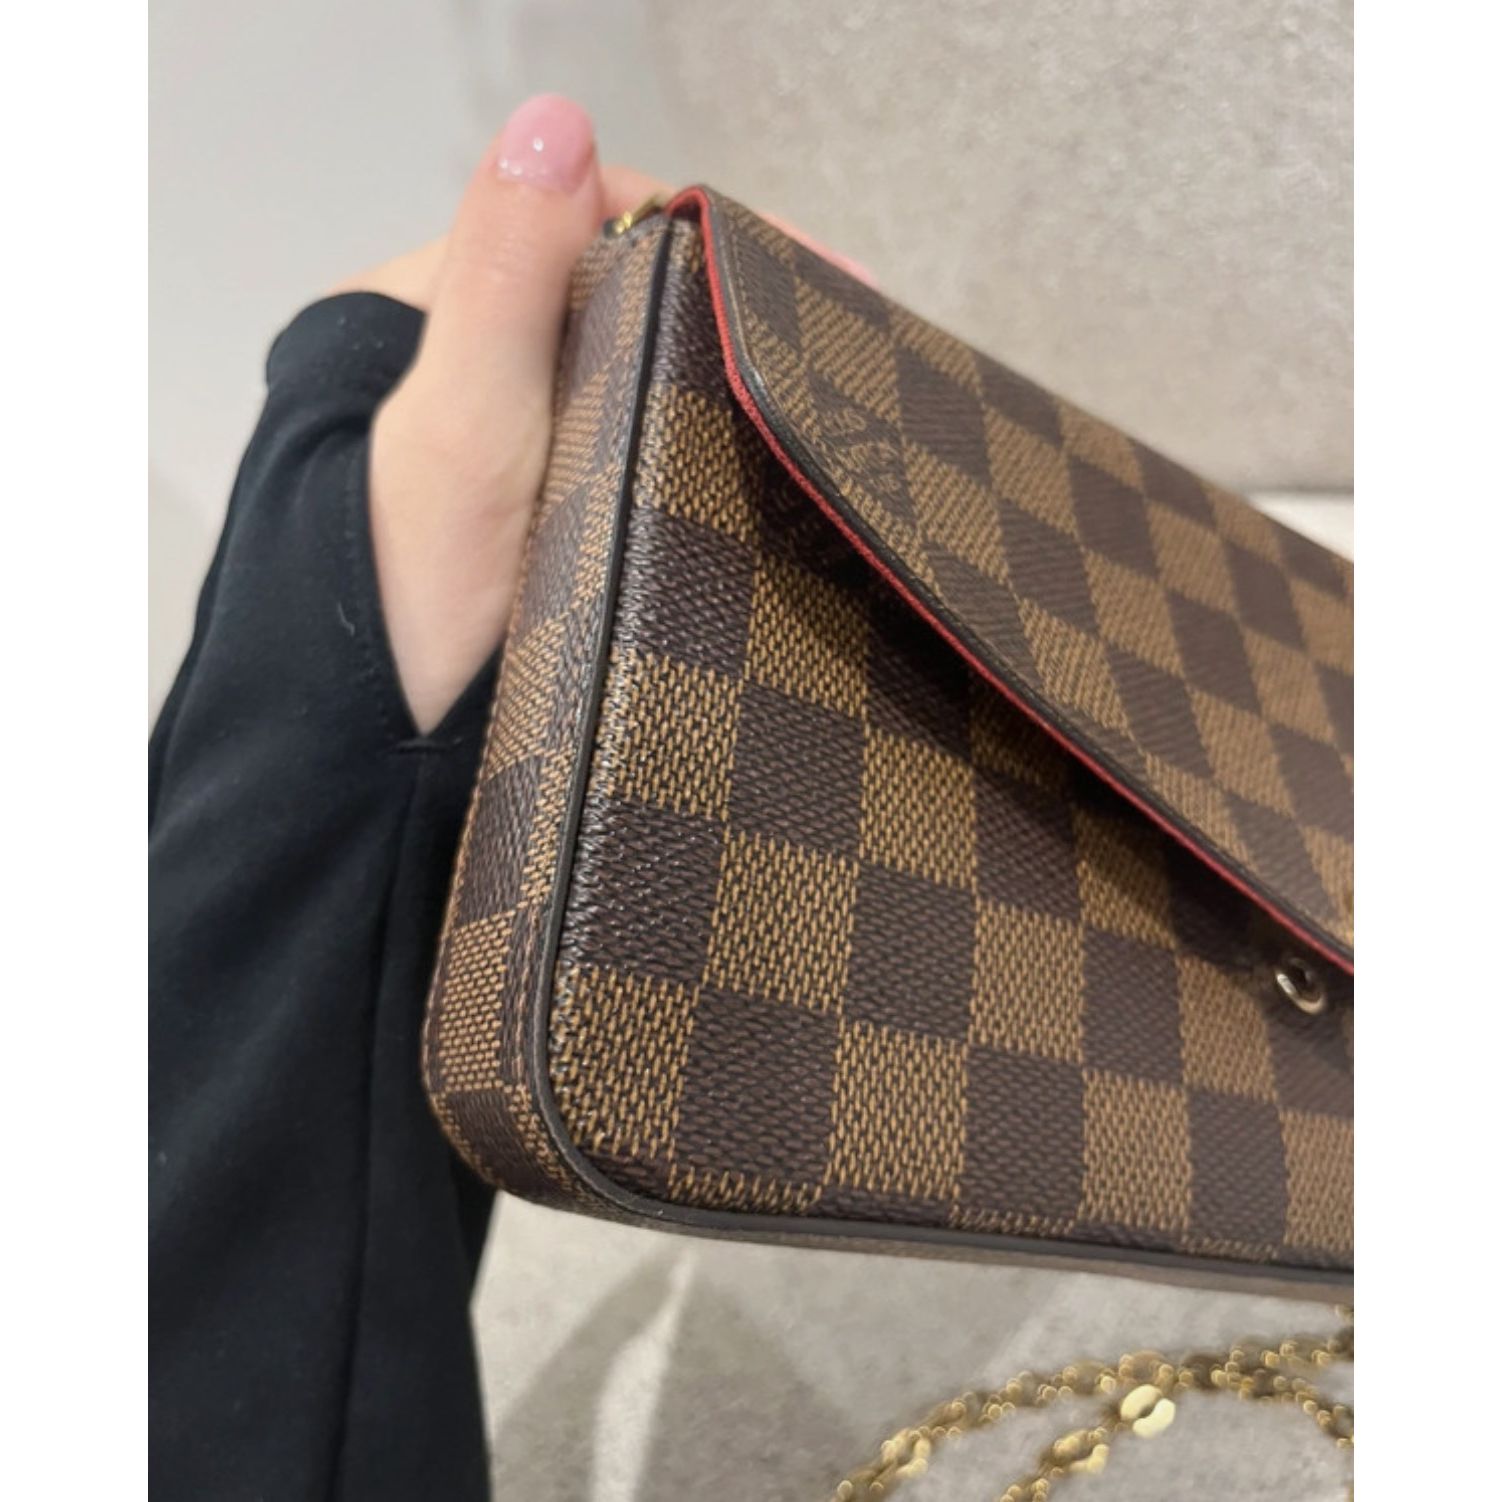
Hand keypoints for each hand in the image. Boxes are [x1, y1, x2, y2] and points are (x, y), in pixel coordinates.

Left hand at [339, 95, 872, 732]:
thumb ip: (504, 279)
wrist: (381, 764)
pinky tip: (773, 466)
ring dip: (730, 381)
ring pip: (644, 372)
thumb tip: (555, 118)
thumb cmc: (408, 606)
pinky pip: (648, 442)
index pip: (592, 223)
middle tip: (844, 346)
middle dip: (734, 312)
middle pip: (629, 297)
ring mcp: (526, 440)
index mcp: (439, 309)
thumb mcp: (460, 431)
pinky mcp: (559, 509)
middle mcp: (481, 364)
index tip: (810, 281)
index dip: (705, 238)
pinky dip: (711, 444)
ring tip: (831, 404)